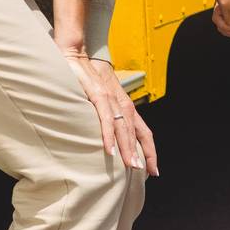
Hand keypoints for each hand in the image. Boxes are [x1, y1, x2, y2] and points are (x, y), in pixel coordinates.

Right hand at [55, 48, 157, 174]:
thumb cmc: (88, 80)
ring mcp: (111, 99)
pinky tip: (110, 150)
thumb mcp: (101, 100)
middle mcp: (122, 103)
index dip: (150, 150)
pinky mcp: (98, 95)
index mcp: (125, 106)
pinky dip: (109, 135)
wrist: (76, 57)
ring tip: (130, 166)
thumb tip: (110, 138)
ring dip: (127, 148)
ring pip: (124, 128)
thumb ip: (107, 115)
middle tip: (143, 173)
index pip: (143, 132)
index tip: (153, 170)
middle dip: (141, 154)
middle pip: (137, 133)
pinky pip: (106, 119)